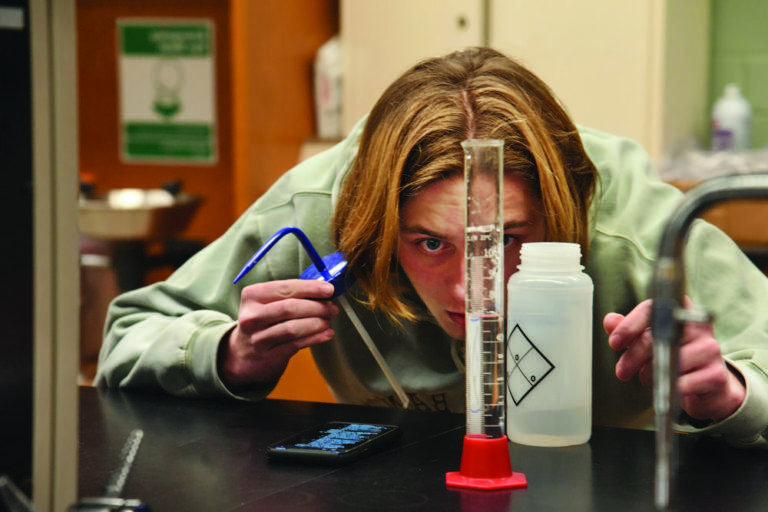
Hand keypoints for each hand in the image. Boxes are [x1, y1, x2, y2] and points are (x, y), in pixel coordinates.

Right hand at [219, 279, 338, 388]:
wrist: (243, 356)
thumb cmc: (263, 323)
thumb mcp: (266, 305)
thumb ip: (290, 296)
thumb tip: (323, 291)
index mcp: (252, 296)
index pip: (285, 288)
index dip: (310, 288)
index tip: (329, 289)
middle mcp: (251, 317)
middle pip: (290, 307)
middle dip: (317, 306)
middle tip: (332, 307)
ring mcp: (258, 338)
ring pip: (293, 328)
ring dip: (317, 323)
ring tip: (328, 320)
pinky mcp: (269, 356)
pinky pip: (296, 344)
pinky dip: (315, 338)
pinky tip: (327, 334)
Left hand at [604, 298, 745, 421]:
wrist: (707, 384)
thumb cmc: (674, 355)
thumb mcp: (649, 339)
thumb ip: (629, 329)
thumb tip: (610, 321)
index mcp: (681, 310)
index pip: (652, 309)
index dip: (630, 325)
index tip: (614, 343)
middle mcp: (698, 326)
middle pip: (657, 336)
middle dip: (632, 356)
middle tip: (622, 371)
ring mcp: (710, 349)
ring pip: (670, 360)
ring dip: (649, 373)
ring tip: (645, 378)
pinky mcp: (715, 374)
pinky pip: (682, 382)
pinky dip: (668, 387)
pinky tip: (665, 387)